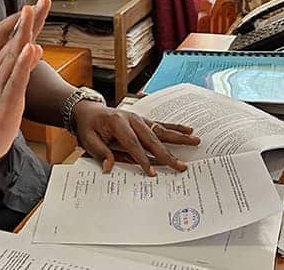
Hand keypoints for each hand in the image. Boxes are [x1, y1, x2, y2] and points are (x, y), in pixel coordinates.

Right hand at [0, 0, 51, 162]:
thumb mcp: (3, 85)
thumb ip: (19, 65)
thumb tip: (35, 47)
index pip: (2, 34)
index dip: (16, 18)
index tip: (32, 4)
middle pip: (12, 38)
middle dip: (28, 18)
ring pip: (13, 54)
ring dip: (23, 32)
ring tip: (32, 11)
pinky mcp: (7, 100)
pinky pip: (16, 79)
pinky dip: (24, 63)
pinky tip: (32, 48)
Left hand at [72, 101, 199, 175]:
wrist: (89, 111)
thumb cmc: (89, 127)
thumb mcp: (88, 140)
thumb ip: (99, 152)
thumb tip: (109, 167)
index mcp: (117, 122)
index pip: (132, 143)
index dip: (142, 159)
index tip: (152, 172)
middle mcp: (132, 118)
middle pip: (152, 138)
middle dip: (167, 154)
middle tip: (181, 166)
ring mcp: (139, 118)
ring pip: (161, 130)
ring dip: (178, 137)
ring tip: (195, 141)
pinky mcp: (144, 121)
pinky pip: (161, 125)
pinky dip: (175, 128)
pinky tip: (188, 130)